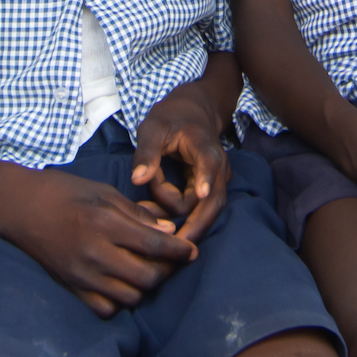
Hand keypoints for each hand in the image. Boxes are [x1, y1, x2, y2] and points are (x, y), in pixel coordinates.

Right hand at [0, 164, 198, 316]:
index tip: (192, 251)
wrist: (19, 208)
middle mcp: (94, 254)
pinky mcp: (71, 288)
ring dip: (145, 286)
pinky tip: (122, 284)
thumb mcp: (104, 192)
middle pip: (147, 277)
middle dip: (166, 271)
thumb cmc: (64, 192)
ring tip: (147, 269)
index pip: (153, 245)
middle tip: (170, 260)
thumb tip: (168, 232)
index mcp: (104, 224)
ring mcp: (82, 275)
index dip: (179, 250)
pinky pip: (106, 308)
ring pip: (131, 296)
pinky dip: (121, 300)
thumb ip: (137, 214)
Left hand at [130, 89, 232, 247]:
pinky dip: (183, 216)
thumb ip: (146, 152)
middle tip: (170, 244)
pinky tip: (159, 216)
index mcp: (205, 146)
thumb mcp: (152, 128)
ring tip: (154, 224)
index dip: (205, 178)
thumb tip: (138, 180)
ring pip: (206, 210)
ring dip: (183, 220)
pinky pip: (200, 209)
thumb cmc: (170, 118)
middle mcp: (218, 167)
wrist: (193, 112)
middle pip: (213, 202)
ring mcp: (218, 180)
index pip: (209, 163)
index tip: (202, 193)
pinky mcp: (211, 190)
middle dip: (194, 224)